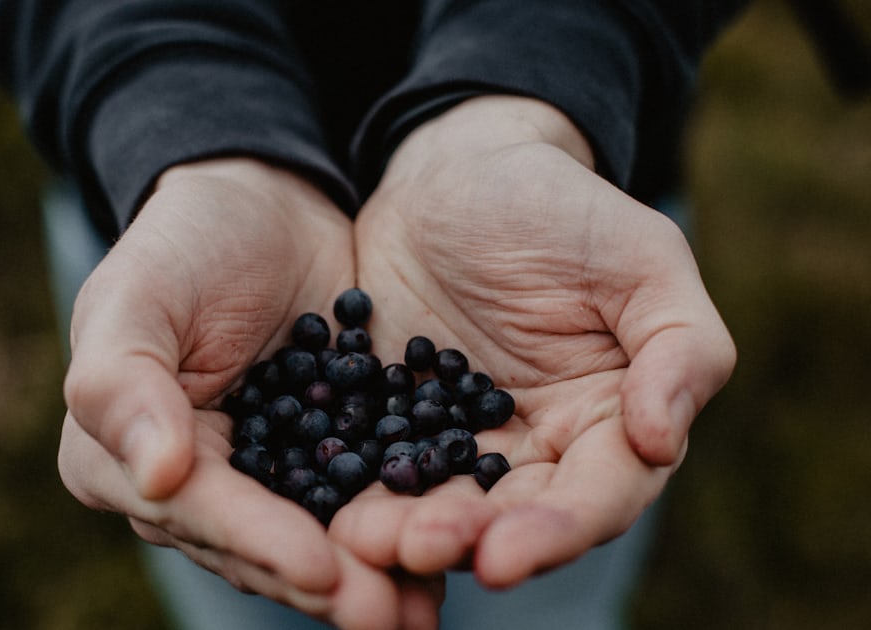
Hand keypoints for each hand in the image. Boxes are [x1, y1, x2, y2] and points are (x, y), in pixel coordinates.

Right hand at [57, 158, 443, 627]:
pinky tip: (447, 554)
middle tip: (387, 615)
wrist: (265, 202)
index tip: (321, 570)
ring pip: (313, 539)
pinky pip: (360, 501)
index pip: (195, 512)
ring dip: (368, 577)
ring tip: (422, 610)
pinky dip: (399, 529)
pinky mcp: (327, 457)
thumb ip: (123, 383)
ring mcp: (263, 478)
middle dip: (324, 583)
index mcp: (123, 458)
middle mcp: (192, 486)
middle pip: (257, 547)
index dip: (258, 543)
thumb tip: (155, 477)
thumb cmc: (184, 241)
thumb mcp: (136, 296)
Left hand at [329, 97, 735, 587]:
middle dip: (467, 539)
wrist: (455, 170)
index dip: (557, 532)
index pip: (599, 495)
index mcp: (610, 419)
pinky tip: (327, 510)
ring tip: (364, 541)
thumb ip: (680, 347)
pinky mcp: (396, 419)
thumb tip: (661, 442)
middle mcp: (538, 445)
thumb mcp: (642, 257)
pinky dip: (359, 490)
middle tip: (417, 548)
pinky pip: (380, 463)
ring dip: (407, 531)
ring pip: (442, 502)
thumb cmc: (561, 206)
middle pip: (513, 516)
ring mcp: (460, 437)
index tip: (502, 557)